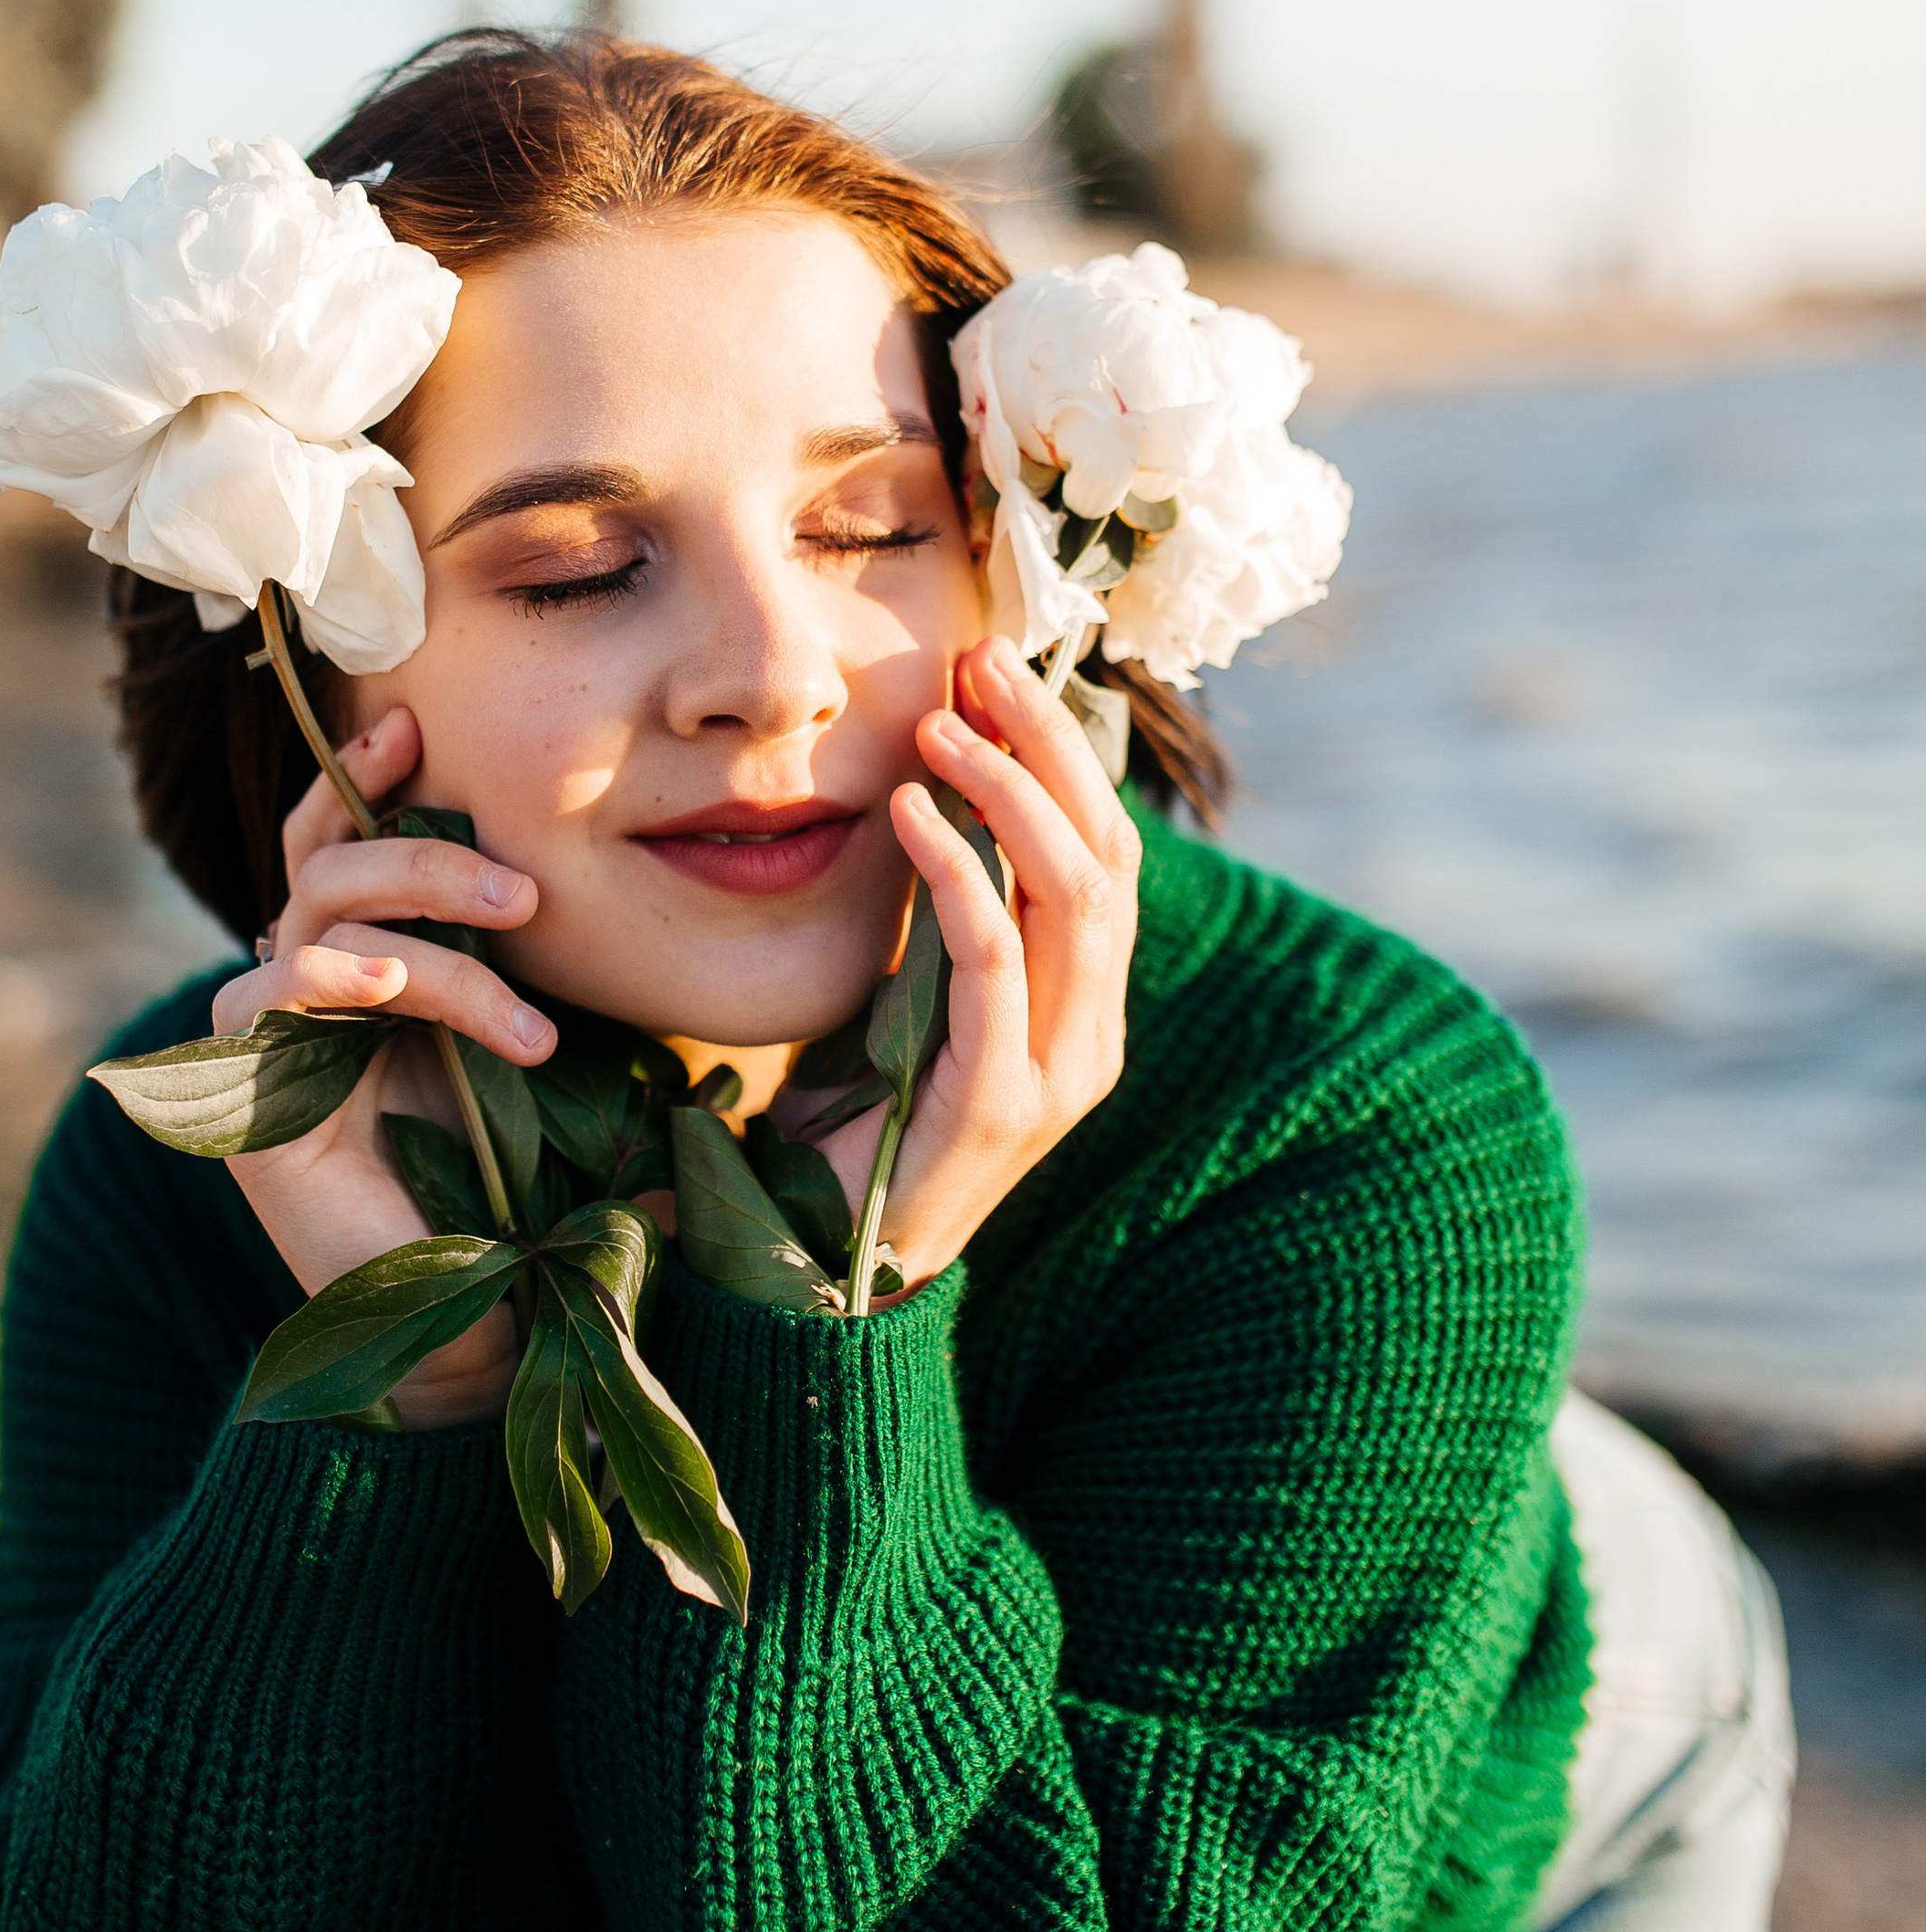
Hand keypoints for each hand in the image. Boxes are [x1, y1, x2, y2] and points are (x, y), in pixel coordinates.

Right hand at [209, 706, 556, 1425]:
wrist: (483, 1339)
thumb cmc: (536, 1208)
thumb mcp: (560, 1067)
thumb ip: (565, 982)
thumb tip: (660, 886)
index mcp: (375, 974)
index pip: (348, 839)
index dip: (366, 773)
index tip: (418, 727)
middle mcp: (310, 995)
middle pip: (331, 854)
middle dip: (426, 849)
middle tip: (525, 896)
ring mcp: (270, 1040)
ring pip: (320, 907)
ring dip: (428, 923)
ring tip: (524, 992)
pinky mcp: (246, 1095)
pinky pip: (279, 983)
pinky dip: (355, 972)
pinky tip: (406, 1000)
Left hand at [802, 634, 1141, 1294]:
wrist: (823, 1270)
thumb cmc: (857, 1129)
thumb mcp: (913, 1002)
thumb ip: (947, 924)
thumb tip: (934, 798)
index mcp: (1085, 1007)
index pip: (1108, 849)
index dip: (1062, 751)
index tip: (996, 668)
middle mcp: (1094, 1034)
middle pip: (1109, 851)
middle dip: (1049, 743)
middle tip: (983, 660)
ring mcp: (1060, 1070)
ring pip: (1075, 892)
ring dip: (1008, 791)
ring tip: (939, 725)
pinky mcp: (1005, 1101)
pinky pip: (995, 959)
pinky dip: (957, 872)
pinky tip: (906, 814)